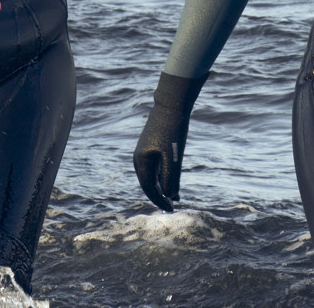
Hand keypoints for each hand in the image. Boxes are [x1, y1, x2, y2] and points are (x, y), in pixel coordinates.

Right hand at [133, 73, 203, 210]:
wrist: (171, 104)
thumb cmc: (172, 130)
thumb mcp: (173, 156)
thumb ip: (170, 177)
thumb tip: (170, 195)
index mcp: (141, 161)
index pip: (148, 188)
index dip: (159, 201)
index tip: (171, 209)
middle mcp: (139, 158)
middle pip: (148, 183)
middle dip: (159, 196)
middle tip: (172, 208)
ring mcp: (144, 152)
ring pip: (152, 175)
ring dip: (162, 187)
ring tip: (174, 198)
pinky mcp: (151, 146)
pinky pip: (155, 167)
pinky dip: (163, 176)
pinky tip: (173, 180)